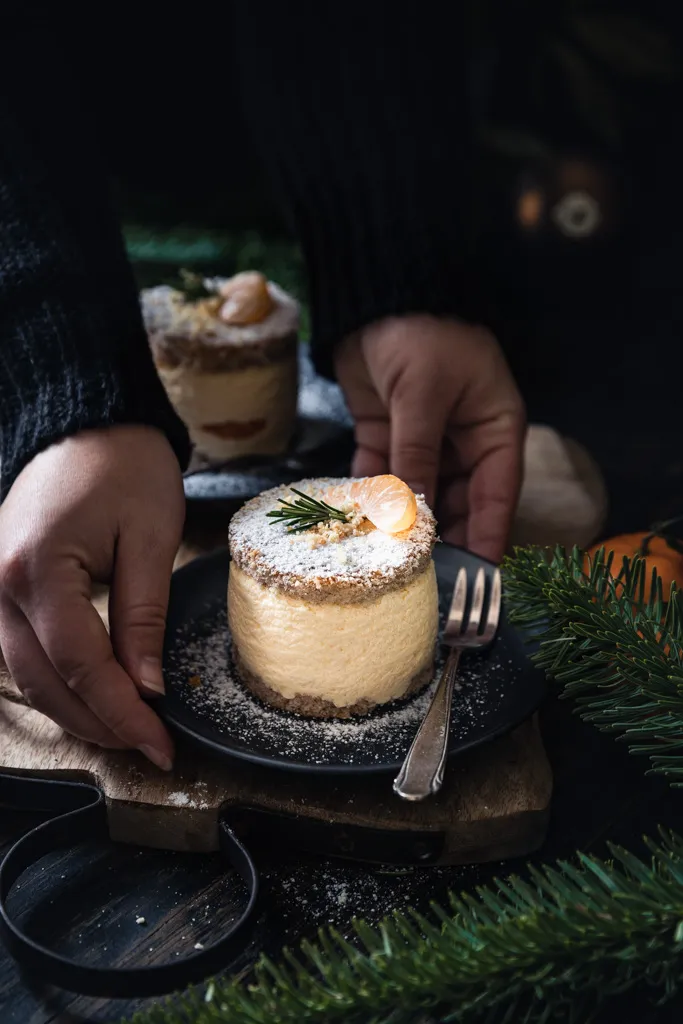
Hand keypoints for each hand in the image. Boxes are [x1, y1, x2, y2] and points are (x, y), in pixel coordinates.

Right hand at [0, 426, 184, 768]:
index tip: (161, 742)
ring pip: (26, 676)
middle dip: (100, 723)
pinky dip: (55, 682)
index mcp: (37, 568)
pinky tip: (92, 696)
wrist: (89, 423)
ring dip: (75, 710)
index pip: (80, 664)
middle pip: (44, 681)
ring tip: (127, 728)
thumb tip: (146, 687)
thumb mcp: (151, 539)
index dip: (122, 711)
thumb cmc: (125, 466)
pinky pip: (19, 653)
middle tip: (150, 745)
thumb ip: (143, 618)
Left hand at [335, 315, 524, 562]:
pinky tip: (355, 525)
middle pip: (455, 504)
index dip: (488, 539)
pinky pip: (379, 475)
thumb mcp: (423, 396)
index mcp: (494, 430)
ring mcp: (423, 440)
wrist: (374, 291)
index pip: (496, 497)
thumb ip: (415, 458)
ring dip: (400, 523)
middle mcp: (463, 441)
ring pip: (415, 495)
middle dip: (439, 539)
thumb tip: (410, 519)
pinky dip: (368, 497)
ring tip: (386, 561)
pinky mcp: (384, 434)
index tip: (476, 582)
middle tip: (422, 580)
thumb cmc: (421, 332)